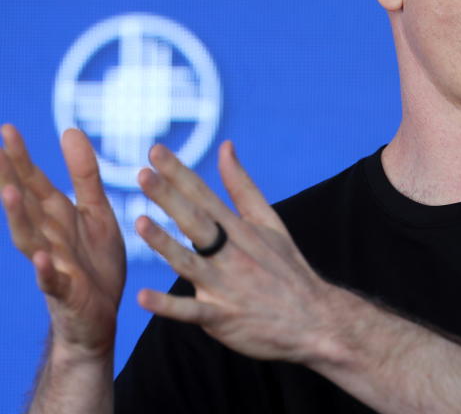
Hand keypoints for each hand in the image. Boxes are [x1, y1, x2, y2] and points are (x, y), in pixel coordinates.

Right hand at [0, 125, 125, 359]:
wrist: (99, 317)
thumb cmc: (94, 263)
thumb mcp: (96, 212)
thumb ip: (84, 175)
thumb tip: (69, 130)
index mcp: (57, 216)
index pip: (34, 182)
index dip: (21, 157)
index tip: (7, 128)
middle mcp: (47, 236)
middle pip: (25, 205)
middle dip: (10, 178)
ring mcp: (51, 264)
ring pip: (28, 239)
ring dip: (18, 217)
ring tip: (10, 192)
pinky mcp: (64, 291)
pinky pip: (50, 281)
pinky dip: (43, 270)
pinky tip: (39, 258)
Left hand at [134, 141, 351, 365]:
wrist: (314, 319)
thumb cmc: (286, 268)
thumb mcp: (269, 221)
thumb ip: (241, 185)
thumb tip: (225, 146)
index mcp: (239, 229)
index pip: (204, 195)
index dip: (178, 173)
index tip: (155, 150)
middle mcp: (230, 254)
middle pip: (195, 222)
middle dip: (169, 197)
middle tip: (143, 174)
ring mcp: (226, 286)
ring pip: (189, 263)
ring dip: (165, 244)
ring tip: (140, 223)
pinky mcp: (222, 317)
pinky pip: (192, 311)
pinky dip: (168, 307)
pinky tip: (143, 298)